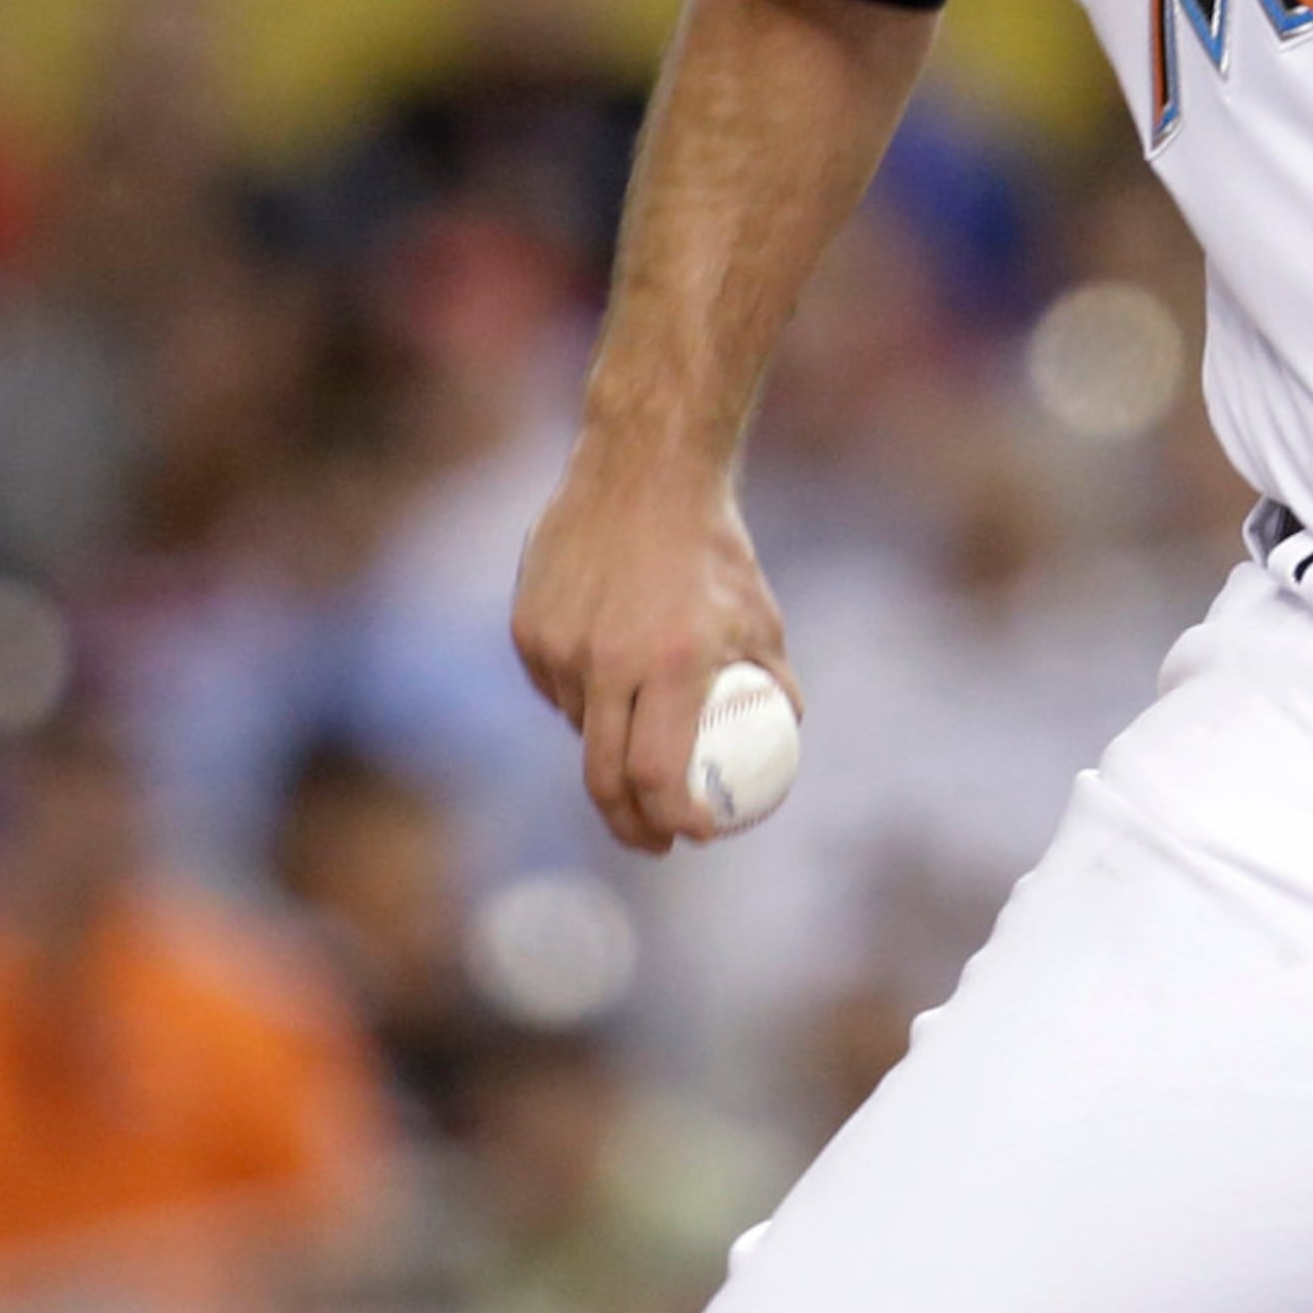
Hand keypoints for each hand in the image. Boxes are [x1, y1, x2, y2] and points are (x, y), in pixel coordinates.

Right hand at [511, 445, 796, 855]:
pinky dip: (582, 698)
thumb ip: (774, 680)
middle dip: (630, 825)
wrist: (643, 473)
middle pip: (605, 778)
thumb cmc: (714, 549)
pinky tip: (608, 665)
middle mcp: (609, 661)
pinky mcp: (527, 631)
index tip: (696, 836)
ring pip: (581, 729)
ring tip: (642, 715)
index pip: (659, 774)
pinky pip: (556, 690)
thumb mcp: (761, 615)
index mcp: (673, 662)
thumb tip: (785, 734)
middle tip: (655, 839)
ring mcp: (560, 647)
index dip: (674, 819)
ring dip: (609, 746)